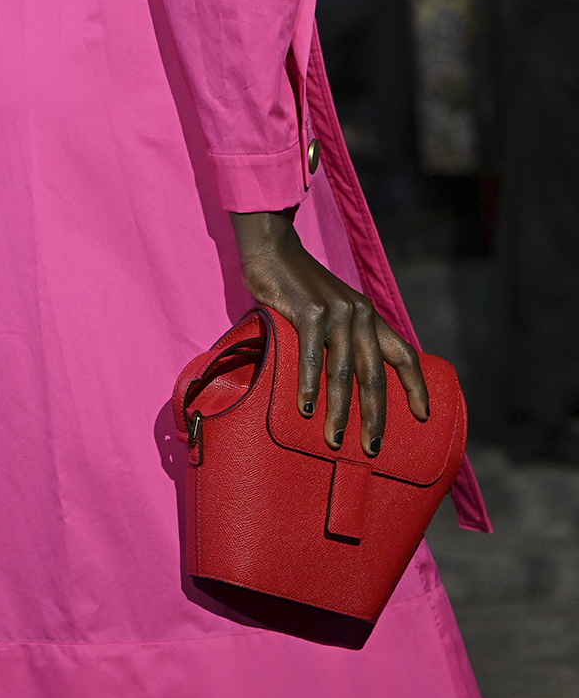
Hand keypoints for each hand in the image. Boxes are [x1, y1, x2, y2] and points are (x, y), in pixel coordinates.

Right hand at [230, 210, 428, 453]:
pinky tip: (306, 409)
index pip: (404, 354)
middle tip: (373, 448)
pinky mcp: (310, 312)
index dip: (417, 386)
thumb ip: (343, 338)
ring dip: (340, 410)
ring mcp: (336, 312)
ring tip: (335, 440)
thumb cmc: (299, 286)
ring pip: (343, 371)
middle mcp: (359, 314)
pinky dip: (308, 385)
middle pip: (374, 374)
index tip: (423, 416)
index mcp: (369, 317)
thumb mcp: (332, 309)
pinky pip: (311, 356)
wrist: (273, 249)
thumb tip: (346, 381)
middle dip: (375, 415)